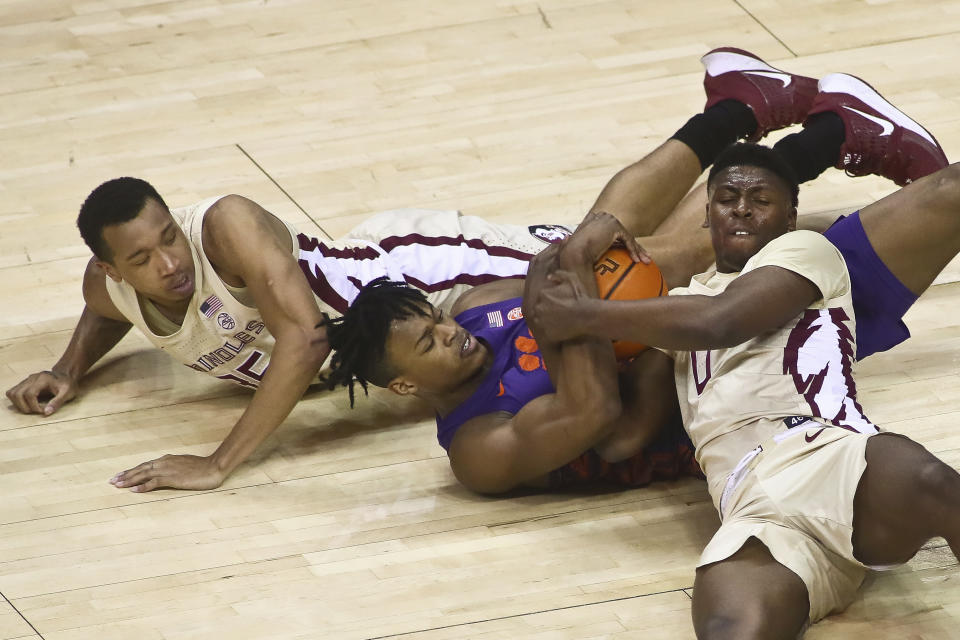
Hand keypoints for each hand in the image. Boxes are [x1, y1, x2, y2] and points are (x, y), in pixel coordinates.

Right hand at [6, 370, 78, 414]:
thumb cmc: (68, 384)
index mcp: (43, 379)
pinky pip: (13, 392)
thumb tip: (46, 413)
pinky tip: (27, 404)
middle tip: (36, 411)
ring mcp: (26, 380)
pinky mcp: (24, 383)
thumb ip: (57, 402)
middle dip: (25, 407)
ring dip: (18, 404)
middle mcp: (32, 378)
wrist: (66, 375)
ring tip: (31, 408)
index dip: (33, 406)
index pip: (30, 394)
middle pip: (18, 394)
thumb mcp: (67, 393)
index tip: (42, 411)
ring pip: (12, 393)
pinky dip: (16, 400)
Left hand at [109, 454, 225, 491]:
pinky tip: (134, 491)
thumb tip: (167, 469)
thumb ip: (174, 465)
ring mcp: (168, 470)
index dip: (132, 470)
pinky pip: (154, 482)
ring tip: (117, 485)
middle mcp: (164, 463)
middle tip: (112, 480)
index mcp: (167, 459)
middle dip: (126, 475)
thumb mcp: (185, 464)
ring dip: (129, 480)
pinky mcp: (172, 479)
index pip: (145, 465)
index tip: (121, 475)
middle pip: (141, 468)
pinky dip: (143, 486)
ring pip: (144, 474)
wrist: (214, 467)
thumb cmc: (203, 467)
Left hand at [530, 269, 591, 342]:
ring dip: (548, 321)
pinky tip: (563, 329)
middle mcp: (538, 308)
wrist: (588, 315)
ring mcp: (542, 322)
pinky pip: (547, 333)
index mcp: (542, 294)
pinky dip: (553, 332)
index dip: (552, 301)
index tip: (560, 303)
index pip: (542, 298)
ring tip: (561, 321)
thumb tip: (549, 277)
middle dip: (548, 311)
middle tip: (561, 313)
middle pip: (540, 310)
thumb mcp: (572, 279)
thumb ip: (559, 275)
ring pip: (541, 321)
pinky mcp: (548, 334)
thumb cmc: (580, 297)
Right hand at [570, 211, 649, 265]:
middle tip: (642, 257)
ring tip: (645, 261)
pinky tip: (637, 261)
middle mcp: (601, 217)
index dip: (622, 243)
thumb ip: (583, 252)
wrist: (573, 254)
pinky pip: (628, 240)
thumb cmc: (571, 258)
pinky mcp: (614, 226)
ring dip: (638, 250)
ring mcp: (608, 220)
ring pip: (627, 237)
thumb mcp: (577, 254)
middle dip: (634, 246)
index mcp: (592, 220)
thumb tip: (578, 260)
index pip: (612, 232)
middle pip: (622, 233)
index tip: (629, 254)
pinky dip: (634, 250)